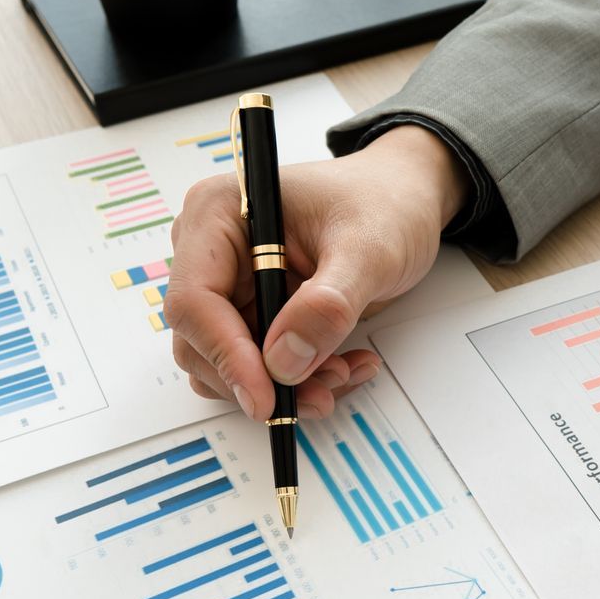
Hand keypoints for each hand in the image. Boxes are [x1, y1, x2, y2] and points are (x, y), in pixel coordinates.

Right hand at [163, 124, 466, 418]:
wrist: (405, 201)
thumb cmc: (384, 203)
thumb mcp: (369, 250)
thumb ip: (328, 304)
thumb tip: (284, 360)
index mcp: (218, 214)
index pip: (194, 301)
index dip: (225, 355)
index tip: (266, 397)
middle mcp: (212, 253)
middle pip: (202, 343)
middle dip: (262, 378)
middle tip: (322, 391)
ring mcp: (232, 286)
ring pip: (231, 366)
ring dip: (286, 386)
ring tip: (344, 371)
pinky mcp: (255, 313)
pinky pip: (260, 368)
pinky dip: (301, 380)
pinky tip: (344, 364)